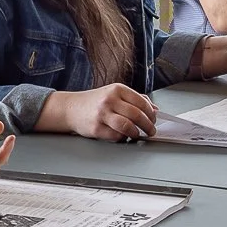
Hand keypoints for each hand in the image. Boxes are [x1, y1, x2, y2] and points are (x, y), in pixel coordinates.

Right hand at [38, 84, 158, 140]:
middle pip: (136, 115)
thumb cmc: (95, 102)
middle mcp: (109, 100)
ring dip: (136, 133)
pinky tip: (123, 136)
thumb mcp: (114, 94)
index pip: (141, 102)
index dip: (151, 113)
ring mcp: (102, 114)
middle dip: (148, 125)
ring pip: (127, 126)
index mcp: (117, 89)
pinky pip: (116, 136)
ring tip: (138, 134)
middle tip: (151, 131)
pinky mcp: (96, 128)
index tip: (154, 119)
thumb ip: (135, 99)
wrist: (71, 108)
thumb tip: (154, 109)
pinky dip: (122, 138)